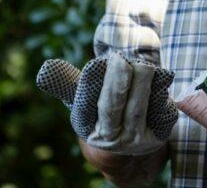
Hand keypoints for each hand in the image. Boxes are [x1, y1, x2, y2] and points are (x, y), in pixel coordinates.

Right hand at [36, 52, 176, 155]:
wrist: (134, 147)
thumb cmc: (106, 112)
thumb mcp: (86, 100)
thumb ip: (69, 83)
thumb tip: (45, 69)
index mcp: (86, 125)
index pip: (85, 103)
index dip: (90, 83)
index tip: (95, 64)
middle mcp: (108, 137)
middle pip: (111, 107)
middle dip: (116, 81)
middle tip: (120, 59)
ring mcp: (134, 140)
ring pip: (137, 109)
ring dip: (141, 84)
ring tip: (144, 65)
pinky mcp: (158, 137)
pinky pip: (159, 112)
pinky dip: (161, 93)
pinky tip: (162, 78)